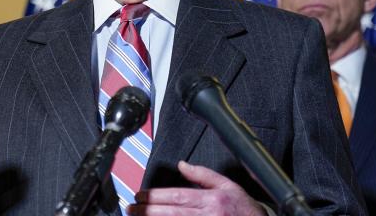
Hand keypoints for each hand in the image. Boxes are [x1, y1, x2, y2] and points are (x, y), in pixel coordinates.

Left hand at [128, 161, 265, 215]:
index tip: (140, 195)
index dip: (155, 196)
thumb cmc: (244, 210)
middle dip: (148, 210)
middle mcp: (207, 215)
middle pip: (171, 213)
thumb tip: (182, 165)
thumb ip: (203, 175)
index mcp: (211, 200)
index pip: (176, 196)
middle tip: (131, 208)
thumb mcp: (228, 186)